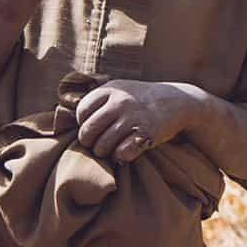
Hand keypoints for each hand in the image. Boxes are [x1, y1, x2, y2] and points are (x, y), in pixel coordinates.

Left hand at [75, 79, 206, 162]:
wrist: (176, 101)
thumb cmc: (141, 99)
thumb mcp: (119, 89)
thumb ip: (97, 99)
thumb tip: (69, 116)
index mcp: (110, 90)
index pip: (81, 112)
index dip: (82, 124)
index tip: (91, 129)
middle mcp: (120, 103)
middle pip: (88, 131)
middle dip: (89, 143)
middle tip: (95, 145)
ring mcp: (133, 118)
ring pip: (103, 146)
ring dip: (103, 152)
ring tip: (108, 150)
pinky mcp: (146, 134)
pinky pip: (121, 154)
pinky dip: (119, 157)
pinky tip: (124, 152)